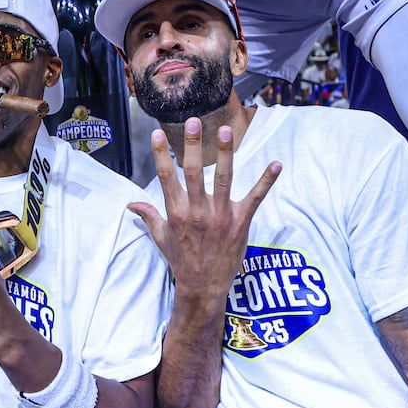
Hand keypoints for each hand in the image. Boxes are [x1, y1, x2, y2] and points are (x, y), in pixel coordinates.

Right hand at [128, 118, 279, 304]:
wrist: (203, 286)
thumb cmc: (181, 260)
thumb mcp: (161, 237)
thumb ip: (149, 216)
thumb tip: (131, 205)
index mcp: (177, 212)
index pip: (166, 177)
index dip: (161, 154)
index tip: (158, 133)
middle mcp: (198, 211)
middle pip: (195, 172)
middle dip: (193, 145)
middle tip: (193, 121)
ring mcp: (221, 216)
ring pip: (225, 179)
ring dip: (226, 154)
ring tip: (225, 131)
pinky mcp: (241, 222)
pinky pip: (256, 198)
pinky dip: (267, 181)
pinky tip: (276, 164)